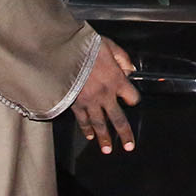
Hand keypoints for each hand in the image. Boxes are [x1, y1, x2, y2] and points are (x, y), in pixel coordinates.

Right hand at [71, 37, 138, 153]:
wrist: (62, 52)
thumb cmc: (85, 47)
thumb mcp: (110, 46)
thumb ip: (122, 58)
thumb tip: (129, 68)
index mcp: (117, 80)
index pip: (132, 97)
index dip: (133, 98)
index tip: (131, 99)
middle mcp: (105, 94)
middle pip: (118, 119)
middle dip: (124, 134)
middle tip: (129, 147)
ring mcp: (89, 101)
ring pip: (99, 124)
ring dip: (104, 138)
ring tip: (107, 150)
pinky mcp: (75, 103)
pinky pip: (82, 120)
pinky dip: (86, 129)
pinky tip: (89, 136)